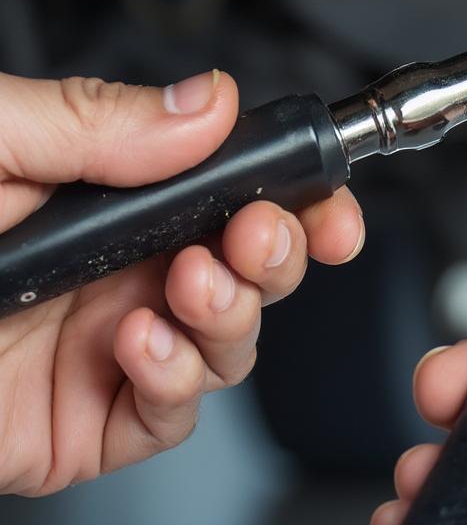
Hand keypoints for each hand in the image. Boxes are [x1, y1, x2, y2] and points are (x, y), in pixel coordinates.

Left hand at [0, 70, 363, 495]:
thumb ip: (94, 123)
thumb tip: (207, 103)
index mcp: (107, 195)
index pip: (232, 191)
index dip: (298, 194)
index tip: (327, 197)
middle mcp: (120, 268)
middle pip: (253, 267)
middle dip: (278, 251)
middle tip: (256, 236)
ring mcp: (105, 346)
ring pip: (231, 339)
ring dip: (232, 311)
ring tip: (184, 286)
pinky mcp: (82, 422)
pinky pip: (172, 411)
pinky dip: (177, 378)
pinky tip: (136, 343)